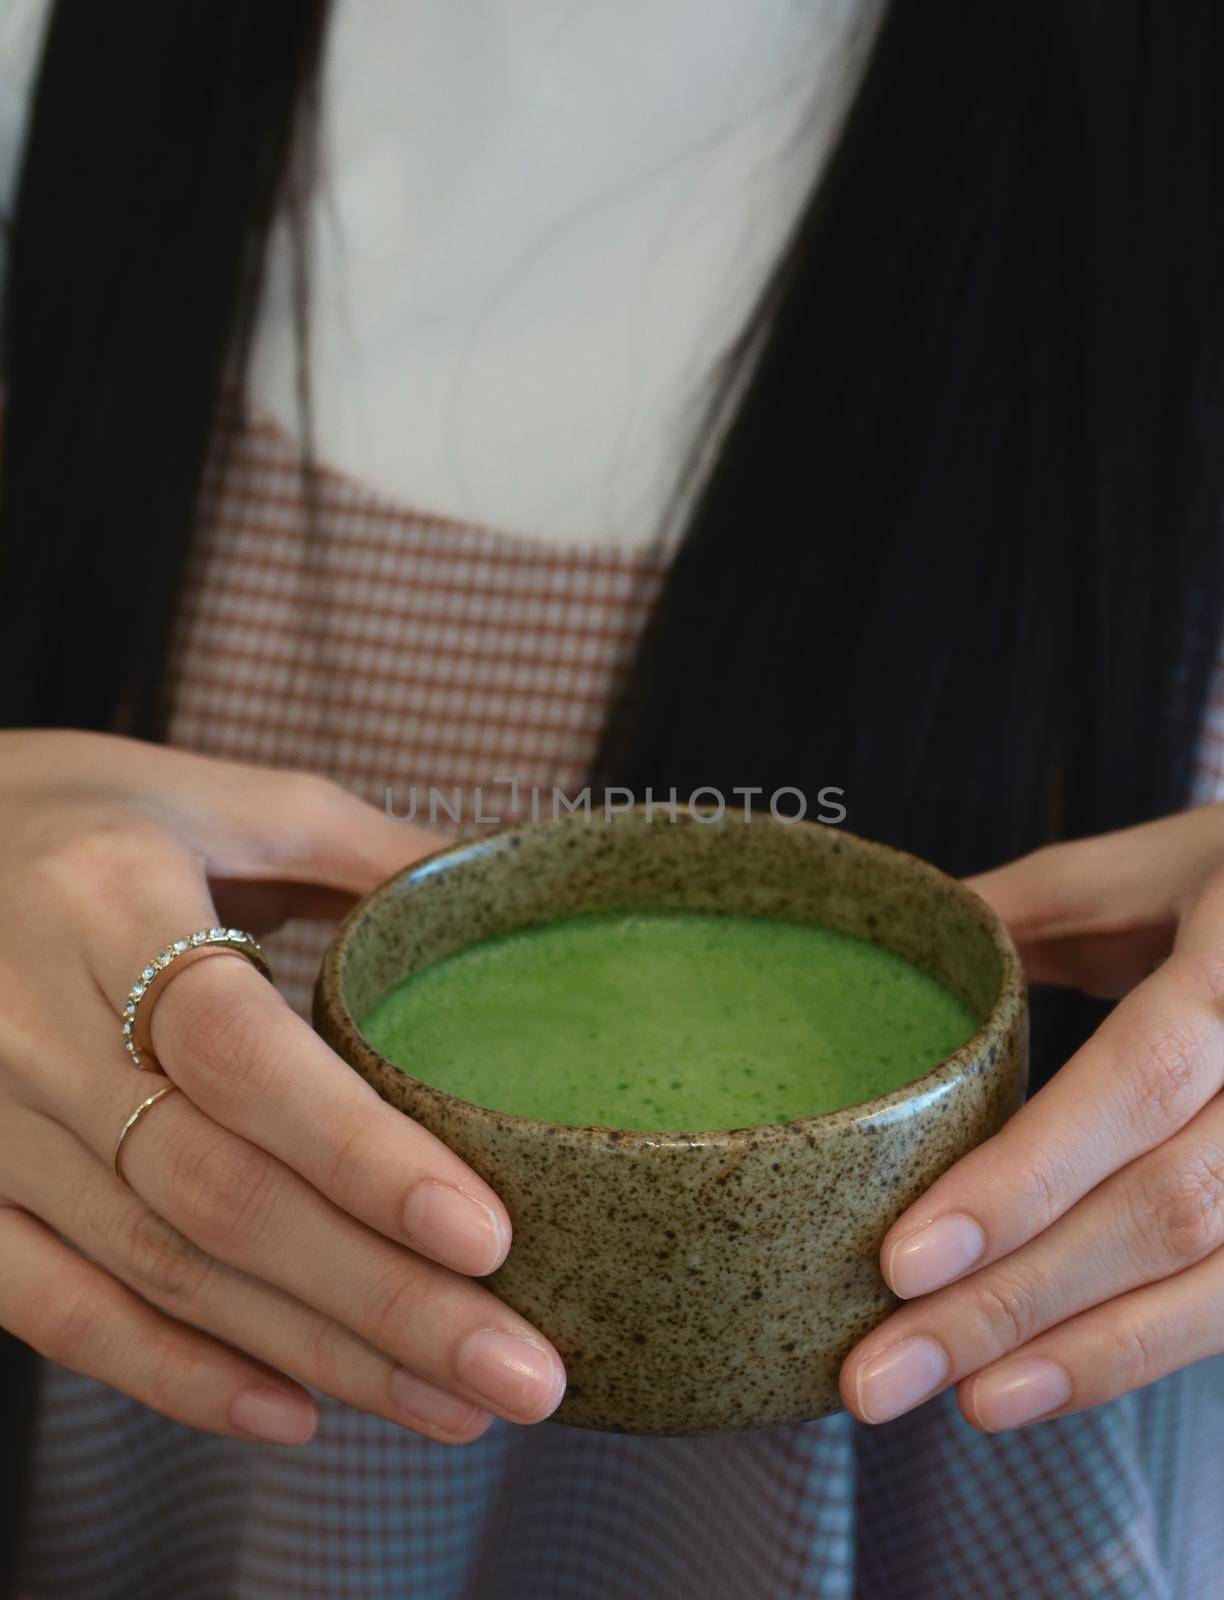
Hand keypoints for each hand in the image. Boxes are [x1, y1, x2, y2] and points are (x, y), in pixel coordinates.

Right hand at [0, 731, 565, 1446]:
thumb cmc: (82, 816)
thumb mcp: (219, 796)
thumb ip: (362, 848)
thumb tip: (507, 894)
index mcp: (109, 903)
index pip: (240, 1053)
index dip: (360, 1152)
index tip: (487, 1236)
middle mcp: (30, 1026)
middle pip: (216, 1193)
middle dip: (382, 1299)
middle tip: (521, 1371)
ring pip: (159, 1269)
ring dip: (317, 1352)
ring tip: (454, 1402)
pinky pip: (57, 1309)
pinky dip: (175, 1374)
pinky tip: (294, 1410)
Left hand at [840, 804, 1223, 1432]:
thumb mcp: (1147, 868)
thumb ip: (1027, 909)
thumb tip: (884, 948)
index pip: (1143, 1080)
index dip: (1027, 1177)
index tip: (905, 1259)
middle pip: (1167, 1209)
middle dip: (1014, 1302)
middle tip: (878, 1373)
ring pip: (1213, 1277)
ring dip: (1073, 1353)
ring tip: (950, 1396)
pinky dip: (1133, 1349)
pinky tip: (1034, 1382)